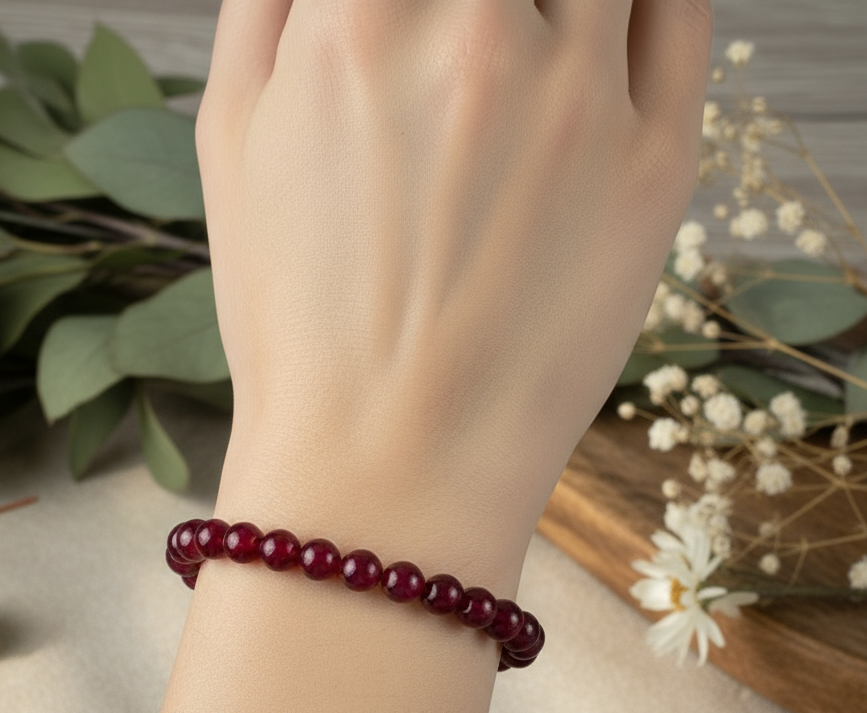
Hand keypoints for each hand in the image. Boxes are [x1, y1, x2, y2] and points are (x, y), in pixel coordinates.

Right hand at [195, 0, 711, 587]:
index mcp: (357, 17)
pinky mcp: (658, 166)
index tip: (409, 14)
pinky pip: (679, 12)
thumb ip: (266, 2)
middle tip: (470, 38)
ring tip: (522, 50)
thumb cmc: (297, 325)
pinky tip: (598, 33)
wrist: (386, 468)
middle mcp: (478, 30)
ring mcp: (580, 97)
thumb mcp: (230, 148)